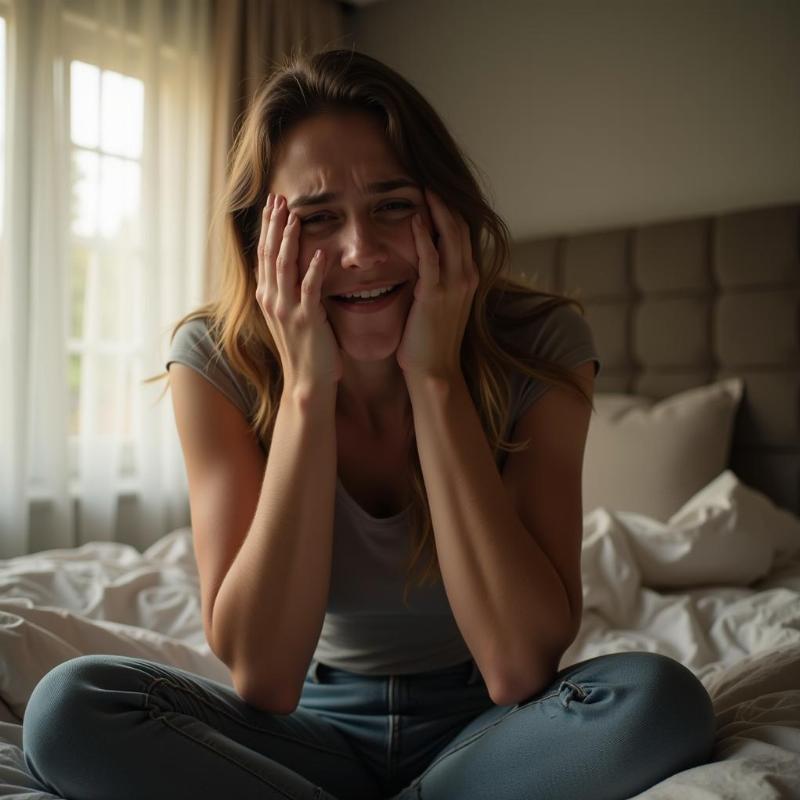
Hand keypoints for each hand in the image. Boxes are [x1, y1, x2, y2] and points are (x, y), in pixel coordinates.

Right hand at [254, 193, 342, 391]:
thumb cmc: (304, 349)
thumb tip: (290, 269)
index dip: (267, 228)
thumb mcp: (290, 316)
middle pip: (270, 254)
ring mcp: (287, 310)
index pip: (264, 254)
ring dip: (289, 240)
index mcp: (268, 297)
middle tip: (279, 198)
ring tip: (295, 216)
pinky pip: (309, 289)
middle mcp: (272, 300)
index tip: (272, 204)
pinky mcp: (306, 320)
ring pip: (284, 267)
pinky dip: (314, 270)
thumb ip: (288, 292)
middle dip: (273, 224)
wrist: (307, 381)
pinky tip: (320, 253)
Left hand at [395, 187, 479, 381]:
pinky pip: (430, 257)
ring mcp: (453, 285)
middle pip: (460, 226)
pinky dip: (422, 236)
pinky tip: (413, 218)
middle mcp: (466, 277)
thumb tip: (424, 264)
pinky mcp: (434, 295)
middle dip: (445, 201)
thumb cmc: (431, 341)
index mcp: (468, 277)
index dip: (449, 210)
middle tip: (428, 178)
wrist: (435, 371)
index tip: (434, 189)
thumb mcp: (440, 305)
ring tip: (423, 187)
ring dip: (436, 210)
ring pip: (450, 236)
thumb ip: (436, 281)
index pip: (462, 233)